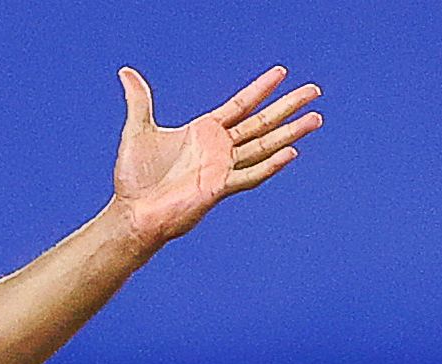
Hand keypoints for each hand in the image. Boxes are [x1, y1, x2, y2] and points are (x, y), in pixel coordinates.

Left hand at [110, 65, 319, 250]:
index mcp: (204, 132)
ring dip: (290, 132)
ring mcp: (221, 168)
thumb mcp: (137, 131)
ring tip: (316, 118)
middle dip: (288, 106)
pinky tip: (291, 152)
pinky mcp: (219, 188)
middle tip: (314, 90)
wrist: (131, 212)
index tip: (281, 72)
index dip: (260, 89)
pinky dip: (271, 165)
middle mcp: (218, 148)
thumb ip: (139, 101)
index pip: (240, 105)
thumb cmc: (134, 178)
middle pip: (261, 122)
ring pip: (264, 146)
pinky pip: (250, 175)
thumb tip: (126, 73)